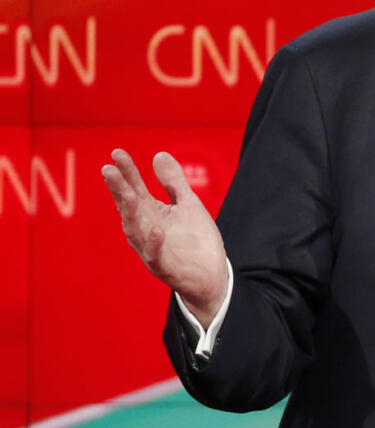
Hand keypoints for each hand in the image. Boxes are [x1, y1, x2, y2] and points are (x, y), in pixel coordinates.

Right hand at [101, 149, 227, 327]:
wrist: (212, 273)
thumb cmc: (195, 239)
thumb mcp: (188, 204)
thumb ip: (173, 181)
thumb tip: (158, 154)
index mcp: (151, 213)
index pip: (134, 189)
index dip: (126, 172)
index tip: (117, 153)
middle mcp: (146, 230)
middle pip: (129, 207)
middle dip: (119, 189)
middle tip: (109, 169)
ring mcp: (152, 249)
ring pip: (135, 231)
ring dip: (130, 213)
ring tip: (128, 194)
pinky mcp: (164, 267)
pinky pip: (155, 256)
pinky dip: (153, 244)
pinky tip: (157, 229)